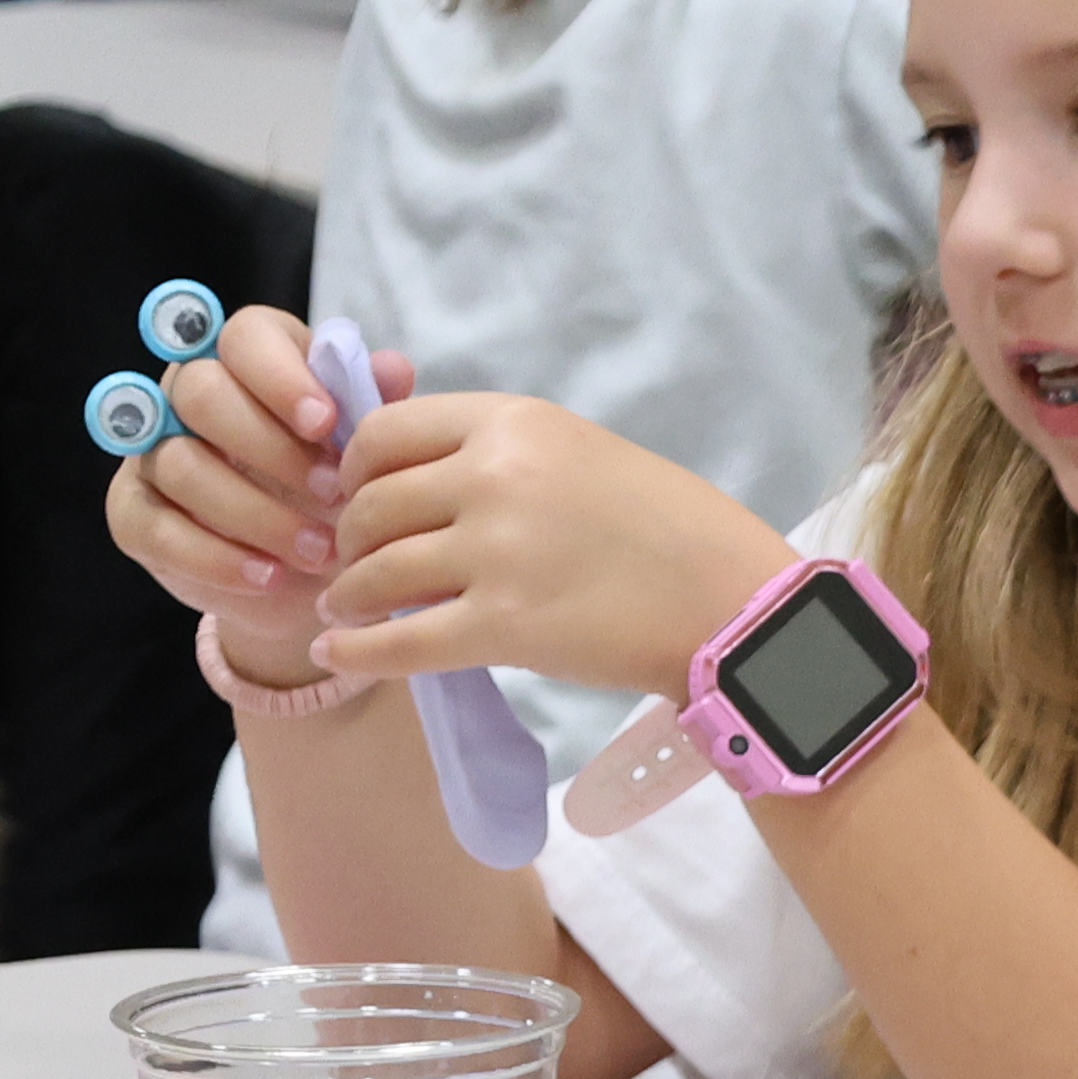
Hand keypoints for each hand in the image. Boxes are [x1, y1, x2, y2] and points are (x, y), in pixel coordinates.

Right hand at [106, 303, 409, 685]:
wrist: (312, 576)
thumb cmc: (340, 491)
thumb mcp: (367, 451)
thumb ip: (376, 405)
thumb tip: (393, 368)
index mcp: (251, 360)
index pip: (245, 336)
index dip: (282, 376)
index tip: (327, 423)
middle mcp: (188, 394)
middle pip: (201, 393)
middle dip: (273, 449)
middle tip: (334, 494)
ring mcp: (152, 452)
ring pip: (181, 464)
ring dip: (258, 514)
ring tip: (319, 550)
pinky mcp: (132, 512)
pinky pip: (156, 529)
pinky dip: (218, 559)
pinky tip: (269, 576)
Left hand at [310, 395, 790, 699]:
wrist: (737, 604)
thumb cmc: (675, 530)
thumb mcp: (585, 455)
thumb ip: (503, 456)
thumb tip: (416, 483)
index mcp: (517, 423)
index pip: (384, 433)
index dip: (356, 470)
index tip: (361, 499)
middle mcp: (496, 477)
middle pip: (371, 505)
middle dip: (350, 540)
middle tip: (355, 566)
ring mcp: (498, 552)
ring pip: (376, 572)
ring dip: (349, 597)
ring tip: (348, 611)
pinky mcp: (505, 626)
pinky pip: (401, 640)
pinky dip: (359, 652)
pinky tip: (340, 655)